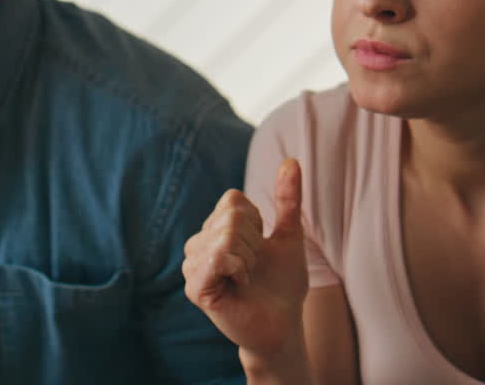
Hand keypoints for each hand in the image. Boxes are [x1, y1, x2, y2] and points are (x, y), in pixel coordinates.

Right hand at [183, 158, 309, 359]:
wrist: (283, 324)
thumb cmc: (282, 283)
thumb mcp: (289, 235)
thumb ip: (288, 199)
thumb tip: (292, 160)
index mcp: (214, 228)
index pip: (234, 200)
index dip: (256, 222)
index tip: (259, 248)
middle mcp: (197, 244)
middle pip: (231, 216)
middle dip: (254, 243)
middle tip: (253, 268)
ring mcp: (192, 266)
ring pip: (225, 235)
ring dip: (248, 258)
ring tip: (245, 278)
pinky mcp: (195, 287)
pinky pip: (218, 256)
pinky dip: (239, 268)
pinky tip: (238, 285)